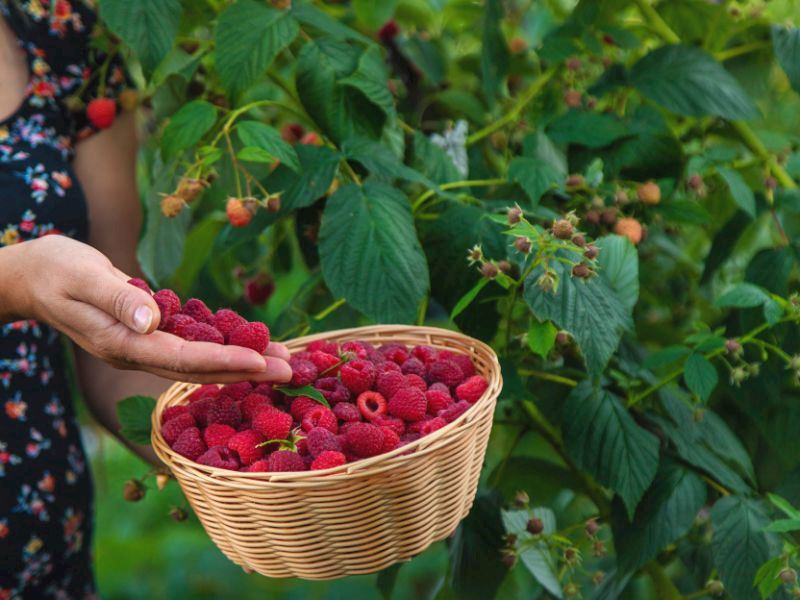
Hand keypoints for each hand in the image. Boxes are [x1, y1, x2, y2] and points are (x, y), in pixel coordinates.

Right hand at [2, 235, 290, 382]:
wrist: (32, 275)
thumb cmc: (55, 269)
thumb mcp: (81, 276)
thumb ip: (116, 300)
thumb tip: (153, 320)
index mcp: (120, 343)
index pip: (180, 359)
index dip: (222, 362)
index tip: (260, 363)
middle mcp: (135, 352)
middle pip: (198, 368)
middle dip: (246, 370)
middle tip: (290, 370)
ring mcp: (141, 347)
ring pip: (199, 362)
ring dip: (241, 362)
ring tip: (282, 360)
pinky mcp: (147, 335)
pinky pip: (192, 347)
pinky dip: (222, 347)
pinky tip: (250, 345)